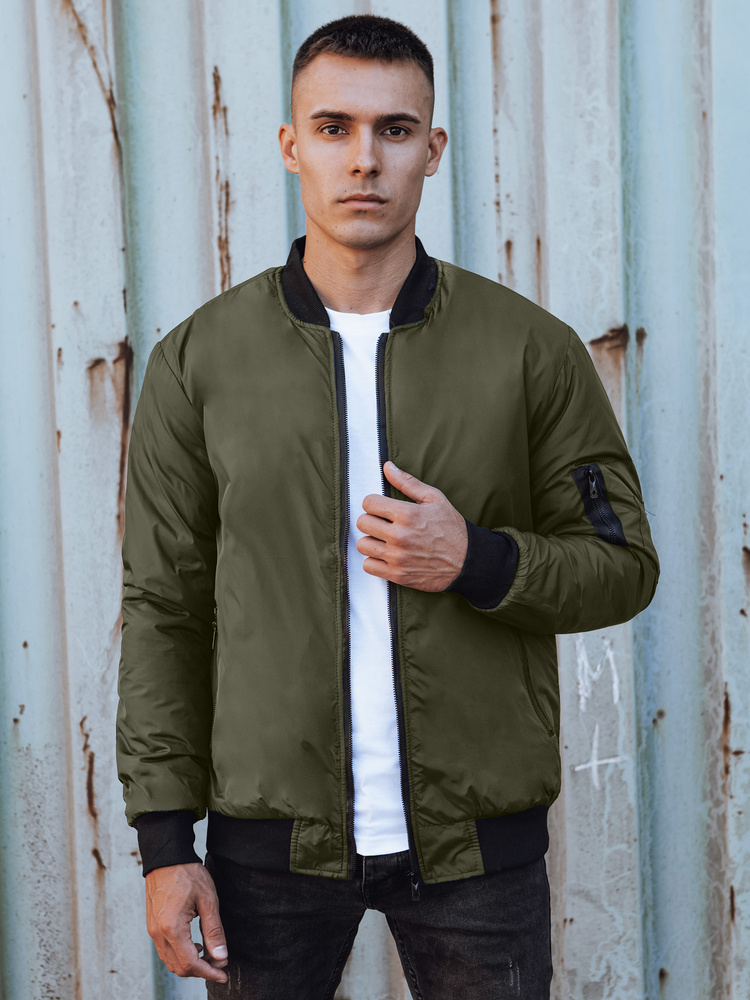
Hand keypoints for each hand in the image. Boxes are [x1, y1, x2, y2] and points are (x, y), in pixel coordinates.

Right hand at [145, 861, 228, 982]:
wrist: (166, 857)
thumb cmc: (187, 873)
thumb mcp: (208, 899)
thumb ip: (214, 930)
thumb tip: (221, 956)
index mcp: (172, 928)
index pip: (190, 963)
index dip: (209, 972)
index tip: (223, 972)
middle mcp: (158, 933)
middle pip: (179, 967)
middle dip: (201, 970)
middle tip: (220, 961)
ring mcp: (152, 930)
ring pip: (170, 961)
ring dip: (190, 963)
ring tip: (209, 952)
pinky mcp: (152, 925)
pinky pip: (165, 950)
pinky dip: (180, 954)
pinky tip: (194, 944)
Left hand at [355, 461, 467, 590]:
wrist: (468, 561)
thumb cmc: (452, 528)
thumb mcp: (434, 499)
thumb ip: (408, 482)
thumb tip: (387, 467)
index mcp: (407, 514)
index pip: (368, 503)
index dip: (374, 503)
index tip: (382, 508)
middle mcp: (400, 536)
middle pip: (362, 522)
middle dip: (371, 520)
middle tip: (384, 524)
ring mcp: (397, 557)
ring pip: (362, 544)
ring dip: (371, 541)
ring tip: (384, 540)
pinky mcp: (397, 575)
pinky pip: (368, 566)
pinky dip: (374, 561)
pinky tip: (386, 556)